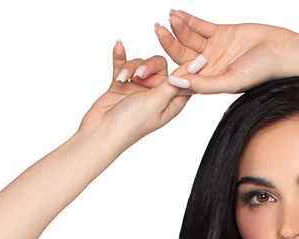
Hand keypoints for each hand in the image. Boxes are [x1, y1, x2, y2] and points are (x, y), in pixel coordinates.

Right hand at [77, 40, 191, 147]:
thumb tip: (197, 68)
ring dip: (129, 68)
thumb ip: (175, 83)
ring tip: (122, 79)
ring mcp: (139, 90)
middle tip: (139, 76)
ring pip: (140, 64)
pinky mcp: (123, 85)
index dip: (184, 68)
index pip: (183, 80)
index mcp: (170, 103)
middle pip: (159, 66)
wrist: (101, 131)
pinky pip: (124, 65)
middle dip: (147, 67)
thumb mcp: (157, 101)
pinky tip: (119, 47)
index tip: (189, 55)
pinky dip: (121, 59)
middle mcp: (157, 95)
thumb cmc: (131, 123)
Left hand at [154, 11, 298, 93]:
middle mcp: (210, 66)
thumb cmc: (260, 72)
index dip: (169, 69)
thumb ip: (203, 84)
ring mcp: (214, 49)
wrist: (280, 51)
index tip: (157, 61)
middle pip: (183, 55)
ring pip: (189, 39)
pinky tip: (176, 13)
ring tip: (168, 19)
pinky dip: (188, 20)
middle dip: (169, 43)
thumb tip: (175, 84)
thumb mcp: (229, 82)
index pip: (183, 77)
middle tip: (158, 30)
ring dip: (178, 29)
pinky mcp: (221, 33)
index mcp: (210, 82)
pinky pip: (200, 26)